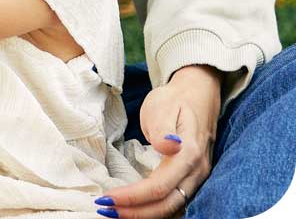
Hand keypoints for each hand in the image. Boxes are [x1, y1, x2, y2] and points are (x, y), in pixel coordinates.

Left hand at [98, 65, 220, 218]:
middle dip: (135, 213)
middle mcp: (197, 173)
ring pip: (172, 209)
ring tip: (116, 212)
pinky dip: (154, 210)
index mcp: (190, 155)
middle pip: (167, 206)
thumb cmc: (175, 99)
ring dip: (144, 215)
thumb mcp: (164, 104)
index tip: (107, 197)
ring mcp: (196, 179)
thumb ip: (163, 128)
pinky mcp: (191, 180)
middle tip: (105, 210)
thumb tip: (167, 146)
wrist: (197, 95)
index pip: (159, 186)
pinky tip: (135, 208)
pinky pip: (174, 203)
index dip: (133, 197)